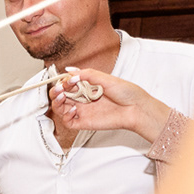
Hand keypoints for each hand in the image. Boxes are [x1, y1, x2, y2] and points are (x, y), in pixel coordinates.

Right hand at [48, 66, 172, 141]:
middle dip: (56, 92)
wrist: (136, 108)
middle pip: (61, 97)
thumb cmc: (127, 93)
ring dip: (57, 103)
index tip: (66, 80)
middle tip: (58, 89)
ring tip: (62, 98)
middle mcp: (83, 99)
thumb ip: (87, 74)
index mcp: (88, 87)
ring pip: (61, 109)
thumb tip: (70, 70)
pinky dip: (65, 116)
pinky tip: (72, 110)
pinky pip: (68, 122)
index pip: (68, 85)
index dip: (63, 82)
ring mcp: (83, 111)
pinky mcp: (84, 123)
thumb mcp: (107, 78)